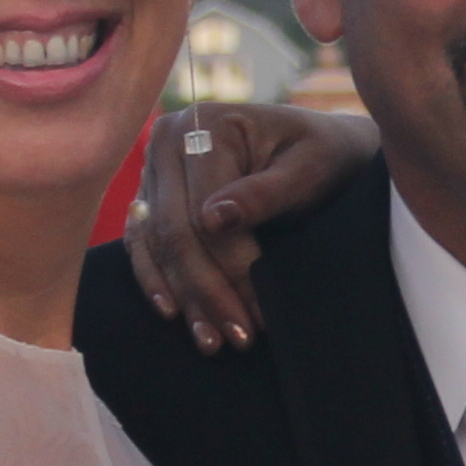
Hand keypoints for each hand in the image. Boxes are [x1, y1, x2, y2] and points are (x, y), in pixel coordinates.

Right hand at [118, 100, 376, 351]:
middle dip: (208, 291)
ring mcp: (154, 170)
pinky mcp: (152, 197)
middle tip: (238, 338)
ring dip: (183, 296)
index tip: (259, 314)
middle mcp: (167, 141)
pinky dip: (157, 280)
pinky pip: (143, 243)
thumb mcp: (309, 168)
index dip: (231, 267)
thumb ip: (265, 192)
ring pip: (157, 244)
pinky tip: (173, 313)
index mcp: (204, 123)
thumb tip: (213, 219)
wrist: (321, 147)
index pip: (204, 210)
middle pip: (175, 231)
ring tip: (212, 342)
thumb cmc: (323, 154)